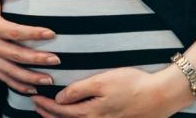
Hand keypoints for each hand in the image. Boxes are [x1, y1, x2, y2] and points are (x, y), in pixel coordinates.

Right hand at [0, 0, 59, 93]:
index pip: (14, 32)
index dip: (33, 34)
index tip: (52, 34)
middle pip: (16, 54)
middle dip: (37, 58)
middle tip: (56, 59)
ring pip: (11, 71)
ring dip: (30, 77)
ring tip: (49, 79)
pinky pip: (4, 77)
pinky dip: (18, 85)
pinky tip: (33, 89)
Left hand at [29, 67, 194, 117]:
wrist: (160, 96)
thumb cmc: (132, 84)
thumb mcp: (102, 81)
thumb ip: (79, 90)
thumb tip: (59, 98)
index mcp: (91, 112)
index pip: (61, 111)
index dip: (46, 106)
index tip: (35, 99)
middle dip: (50, 114)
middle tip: (37, 106)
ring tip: (49, 113)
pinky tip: (76, 116)